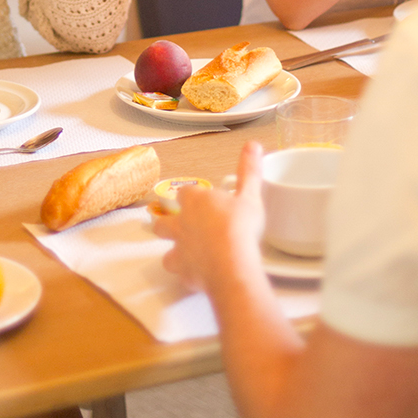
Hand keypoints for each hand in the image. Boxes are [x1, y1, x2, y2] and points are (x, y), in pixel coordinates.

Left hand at [153, 141, 265, 291]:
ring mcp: (179, 246)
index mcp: (196, 200)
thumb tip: (253, 146)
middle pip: (164, 217)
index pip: (185, 192)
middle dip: (169, 219)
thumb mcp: (250, 196)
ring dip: (172, 244)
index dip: (193, 196)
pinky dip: (184, 269)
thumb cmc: (239, 229)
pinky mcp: (182, 269)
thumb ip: (249, 171)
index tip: (203, 200)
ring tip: (184, 249)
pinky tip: (196, 271)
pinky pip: (177, 268)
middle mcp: (182, 221)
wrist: (232, 264)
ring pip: (164, 244)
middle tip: (184, 223)